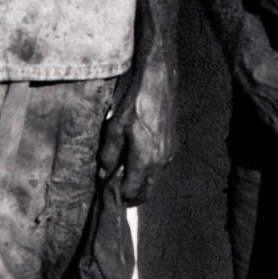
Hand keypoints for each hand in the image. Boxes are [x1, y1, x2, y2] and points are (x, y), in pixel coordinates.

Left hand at [97, 58, 173, 204]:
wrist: (158, 83)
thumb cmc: (135, 103)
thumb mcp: (114, 128)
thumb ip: (108, 155)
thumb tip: (104, 173)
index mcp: (145, 160)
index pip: (131, 191)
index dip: (118, 194)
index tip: (107, 190)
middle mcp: (161, 162)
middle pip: (146, 193)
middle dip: (131, 195)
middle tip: (116, 190)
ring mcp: (170, 155)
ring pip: (154, 180)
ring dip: (140, 182)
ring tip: (123, 171)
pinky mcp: (173, 146)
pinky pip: (160, 167)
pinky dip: (148, 170)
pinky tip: (136, 157)